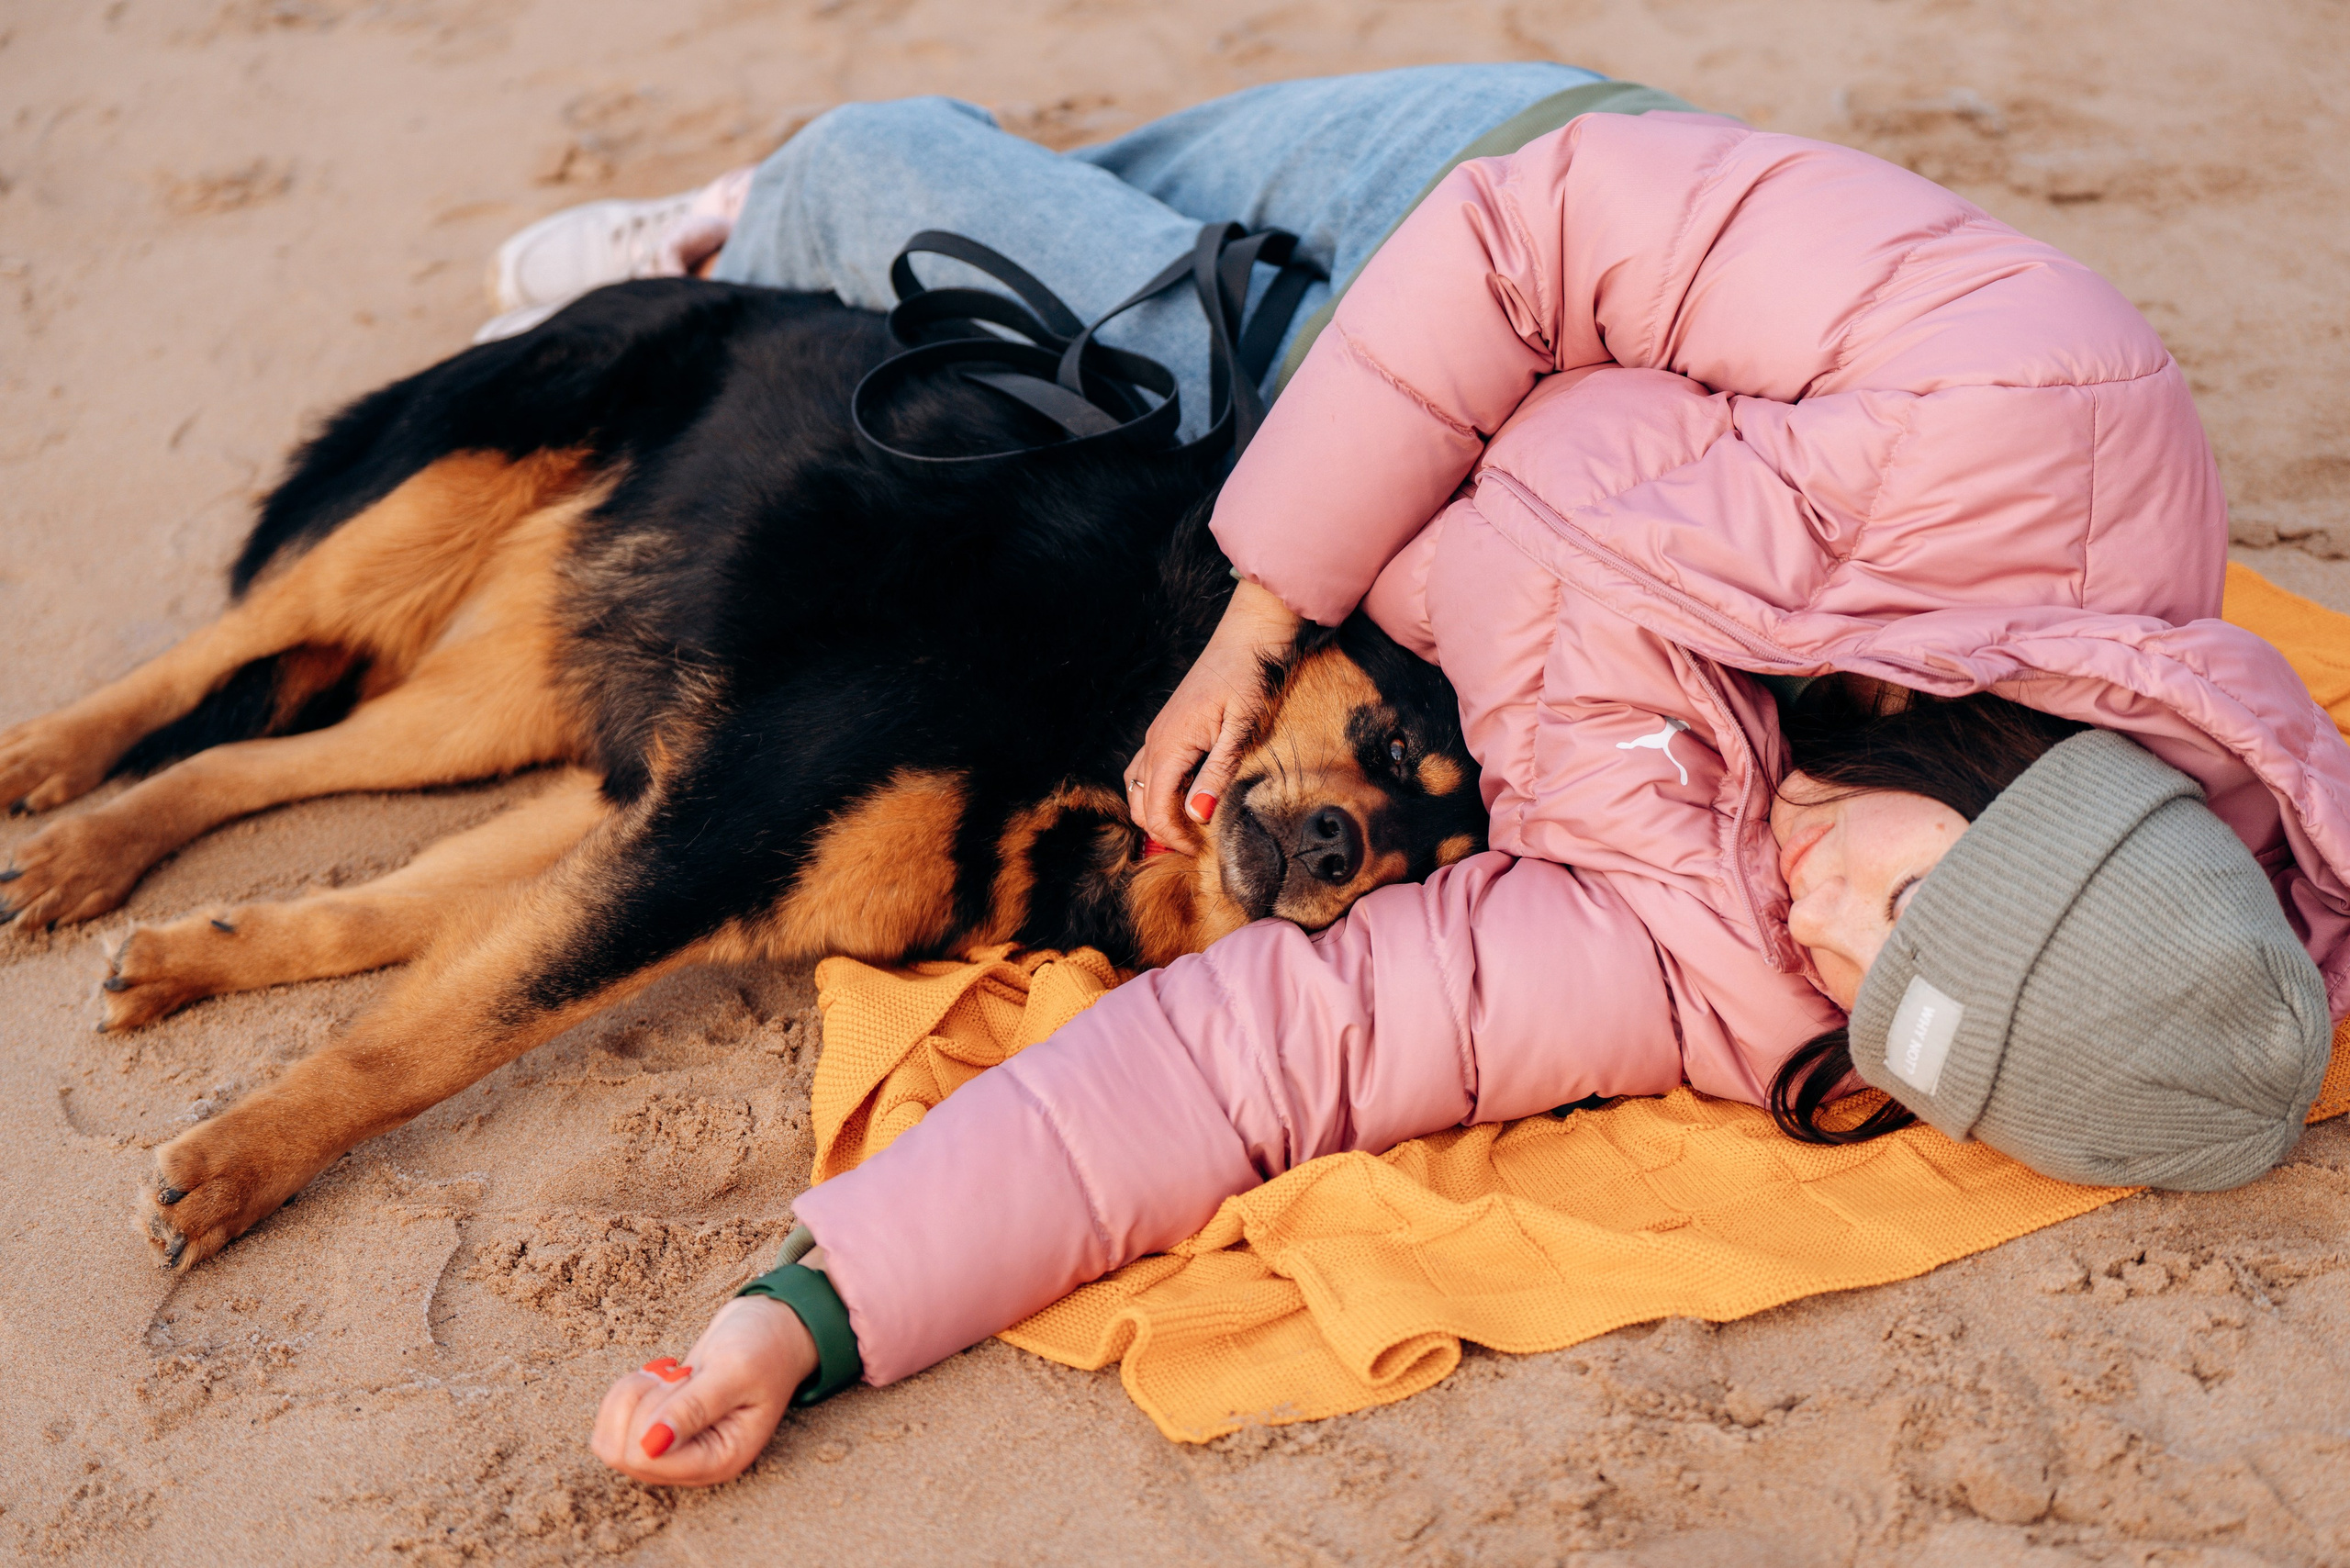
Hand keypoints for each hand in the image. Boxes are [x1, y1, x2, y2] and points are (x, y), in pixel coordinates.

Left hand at [590, 1294, 817, 1486]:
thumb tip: (652, 1445)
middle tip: (679, 1374)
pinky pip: (612, 1425)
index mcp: (719, 1460)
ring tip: (669, 1373)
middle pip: (622, 1453)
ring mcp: (672, 1449)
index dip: (650, 1414)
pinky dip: (625, 1393)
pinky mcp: (657, 1431)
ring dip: (631, 1396)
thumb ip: (695, 1408)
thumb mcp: (734, 1371)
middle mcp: (692, 1463)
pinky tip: (657, 1377)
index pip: (647, 1460)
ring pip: (610, 1441)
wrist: (771, 1330)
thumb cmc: (764, 1349)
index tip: (685, 1378)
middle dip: (642, 1402)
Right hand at [1127, 579, 1301, 851]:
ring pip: (1137, 786)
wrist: (1248, 638)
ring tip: (1183, 828)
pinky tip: (1180, 795)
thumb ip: (1217, 773)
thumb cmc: (1250, 679)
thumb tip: (1197, 815)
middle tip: (1192, 847)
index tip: (1197, 852)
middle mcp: (1156, 741)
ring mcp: (1158, 732)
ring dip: (1153, 811)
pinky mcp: (1168, 727)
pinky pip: (1146, 767)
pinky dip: (1154, 790)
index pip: (1156, 808)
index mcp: (1170, 745)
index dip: (1172, 837)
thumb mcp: (1241, 729)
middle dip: (1160, 830)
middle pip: (1140, 801)